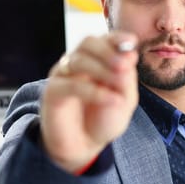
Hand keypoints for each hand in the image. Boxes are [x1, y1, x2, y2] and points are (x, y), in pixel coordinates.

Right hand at [40, 31, 138, 173]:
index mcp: (98, 59)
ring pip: (78, 60)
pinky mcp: (53, 92)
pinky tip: (111, 100)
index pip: (105, 39)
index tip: (131, 42)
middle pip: (88, 42)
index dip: (117, 37)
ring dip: (102, 70)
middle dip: (108, 51)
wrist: (85, 146)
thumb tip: (129, 55)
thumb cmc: (104, 119)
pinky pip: (71, 85)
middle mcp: (79, 62)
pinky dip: (94, 91)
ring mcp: (63, 75)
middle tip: (125, 66)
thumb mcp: (125, 100)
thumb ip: (127, 78)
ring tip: (120, 86)